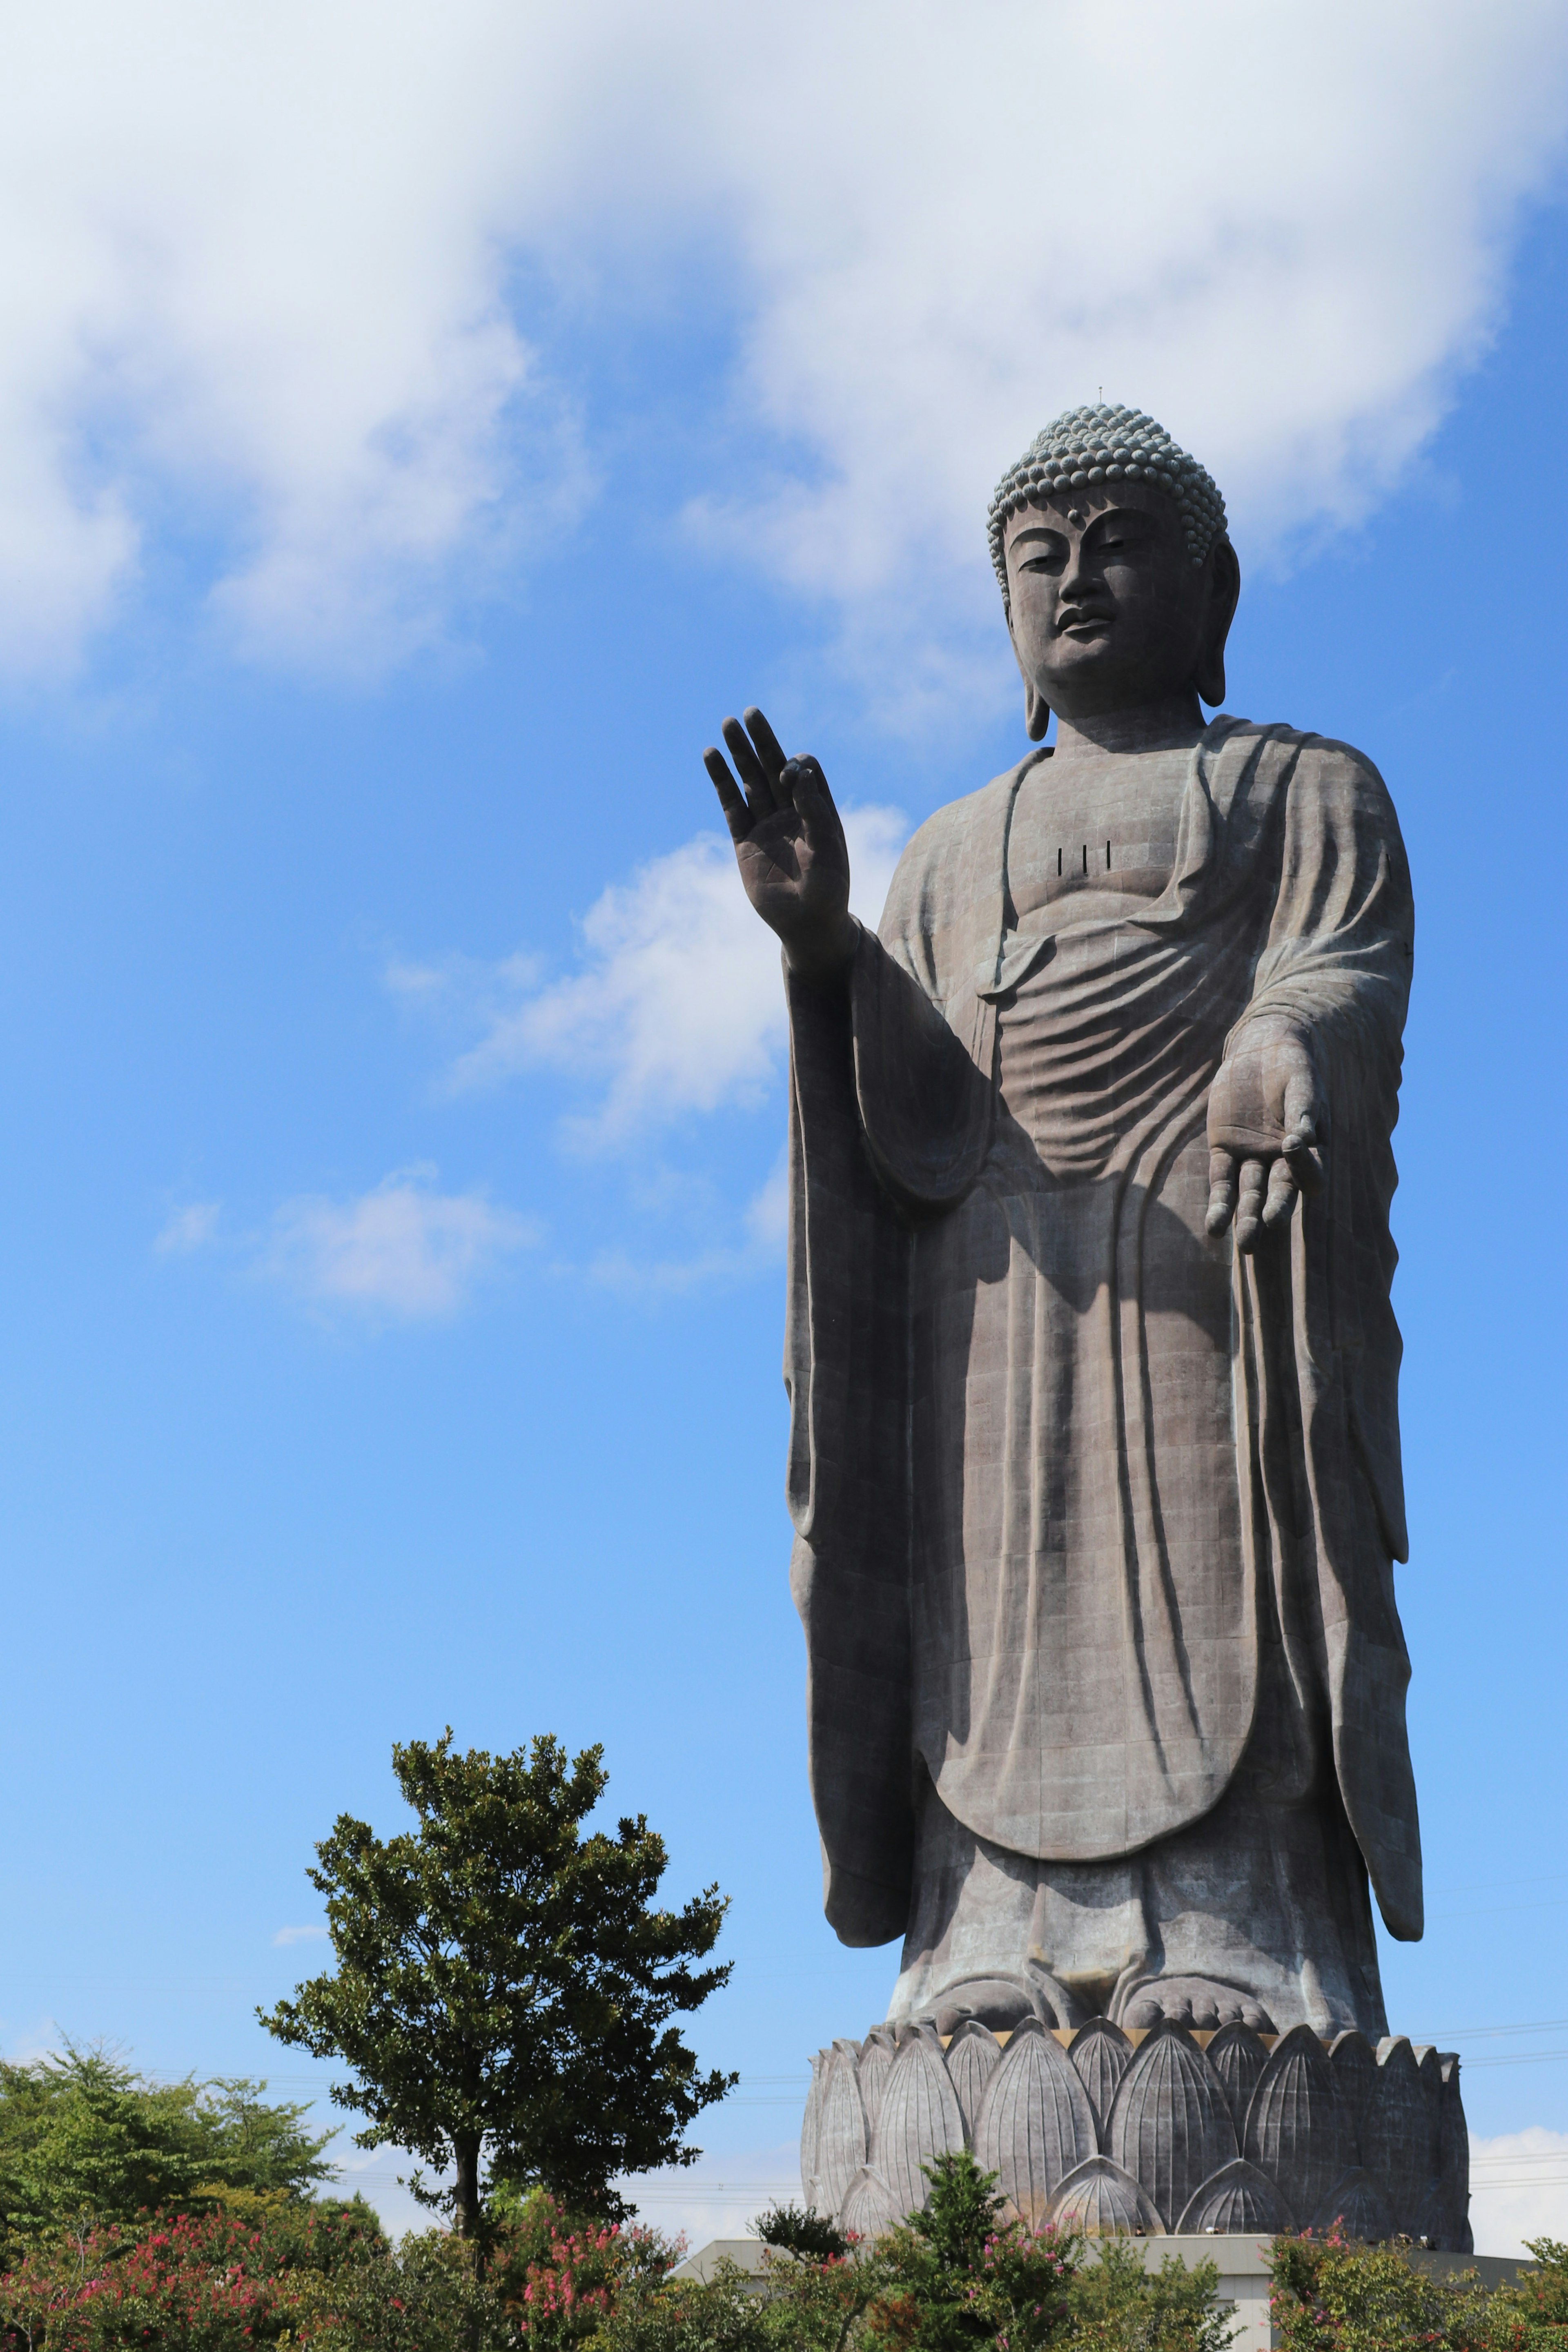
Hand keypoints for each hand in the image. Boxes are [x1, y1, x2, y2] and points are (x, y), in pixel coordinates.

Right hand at [703, 706, 855, 981]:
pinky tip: (711, 755)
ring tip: (727, 723)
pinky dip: (722, 781)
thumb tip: (797, 772)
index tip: (789, 776)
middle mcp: (792, 812)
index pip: (805, 772)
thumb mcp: (828, 850)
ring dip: (740, 753)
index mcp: (818, 810)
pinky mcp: (745, 840)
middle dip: (762, 740)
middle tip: (750, 713)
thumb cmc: (828, 891)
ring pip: (750, 781)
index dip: (795, 766)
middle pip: (774, 766)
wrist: (807, 926)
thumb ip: (815, 811)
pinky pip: (731, 805)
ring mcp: (767, 824)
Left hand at [1205, 1025, 1324, 1253]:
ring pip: (1250, 1195)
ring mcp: (1253, 1158)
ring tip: (1244, 1243)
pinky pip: (1221, 1182)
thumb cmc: (1292, 1068)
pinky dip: (1219, 1204)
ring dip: (1246, 1218)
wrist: (1262, 1050)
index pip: (1310, 1173)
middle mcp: (1282, 1162)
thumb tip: (1304, 1138)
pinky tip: (1213, 1228)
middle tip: (1268, 1226)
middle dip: (1276, 1209)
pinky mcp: (1225, 1151)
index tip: (1291, 1145)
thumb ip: (1303, 1111)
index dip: (1304, 1166)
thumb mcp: (1301, 1086)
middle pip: (1280, 1192)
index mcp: (1309, 1150)